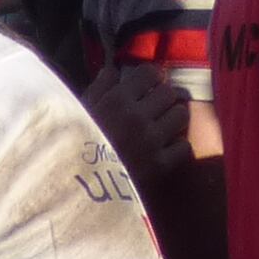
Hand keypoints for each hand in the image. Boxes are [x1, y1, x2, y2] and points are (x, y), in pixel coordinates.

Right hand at [85, 59, 194, 187]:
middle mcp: (137, 116)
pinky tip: (165, 148)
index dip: (150, 78)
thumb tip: (113, 70)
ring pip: (181, 115)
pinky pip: (183, 146)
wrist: (78, 187)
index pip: (150, 72)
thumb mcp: (79, 112)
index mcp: (116, 100)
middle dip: (164, 97)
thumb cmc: (75, 145)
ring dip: (173, 118)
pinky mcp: (160, 165)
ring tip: (163, 125)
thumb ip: (98, 88)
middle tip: (157, 107)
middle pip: (169, 92)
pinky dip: (176, 146)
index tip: (148, 86)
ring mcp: (150, 141)